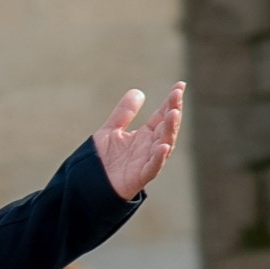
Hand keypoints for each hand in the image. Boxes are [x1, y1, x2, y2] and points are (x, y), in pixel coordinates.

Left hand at [93, 81, 184, 201]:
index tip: (180, 85)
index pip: (162, 115)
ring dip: (170, 130)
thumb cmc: (102, 160)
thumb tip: (139, 92)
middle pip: (166, 127)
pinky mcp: (140, 176)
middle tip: (177, 95)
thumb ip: (124, 113)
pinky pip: (153, 166)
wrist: (89, 183)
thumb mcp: (111, 129)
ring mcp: (147, 161)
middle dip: (173, 111)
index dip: (171, 101)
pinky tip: (164, 146)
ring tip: (174, 113)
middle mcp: (150, 147)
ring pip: (164, 144)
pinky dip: (159, 157)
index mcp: (145, 135)